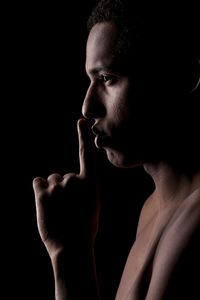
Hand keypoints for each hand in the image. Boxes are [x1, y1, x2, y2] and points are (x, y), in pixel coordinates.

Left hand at [33, 119, 99, 257]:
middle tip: (67, 208)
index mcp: (90, 184)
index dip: (83, 138)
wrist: (72, 247)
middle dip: (63, 188)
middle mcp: (74, 180)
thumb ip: (82, 189)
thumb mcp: (91, 206)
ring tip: (58, 210)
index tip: (81, 122)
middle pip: (63, 176)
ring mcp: (58, 185)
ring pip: (51, 181)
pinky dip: (40, 191)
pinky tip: (46, 204)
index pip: (86, 155)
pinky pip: (38, 183)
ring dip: (52, 192)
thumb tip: (68, 179)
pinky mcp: (42, 192)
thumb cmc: (84, 229)